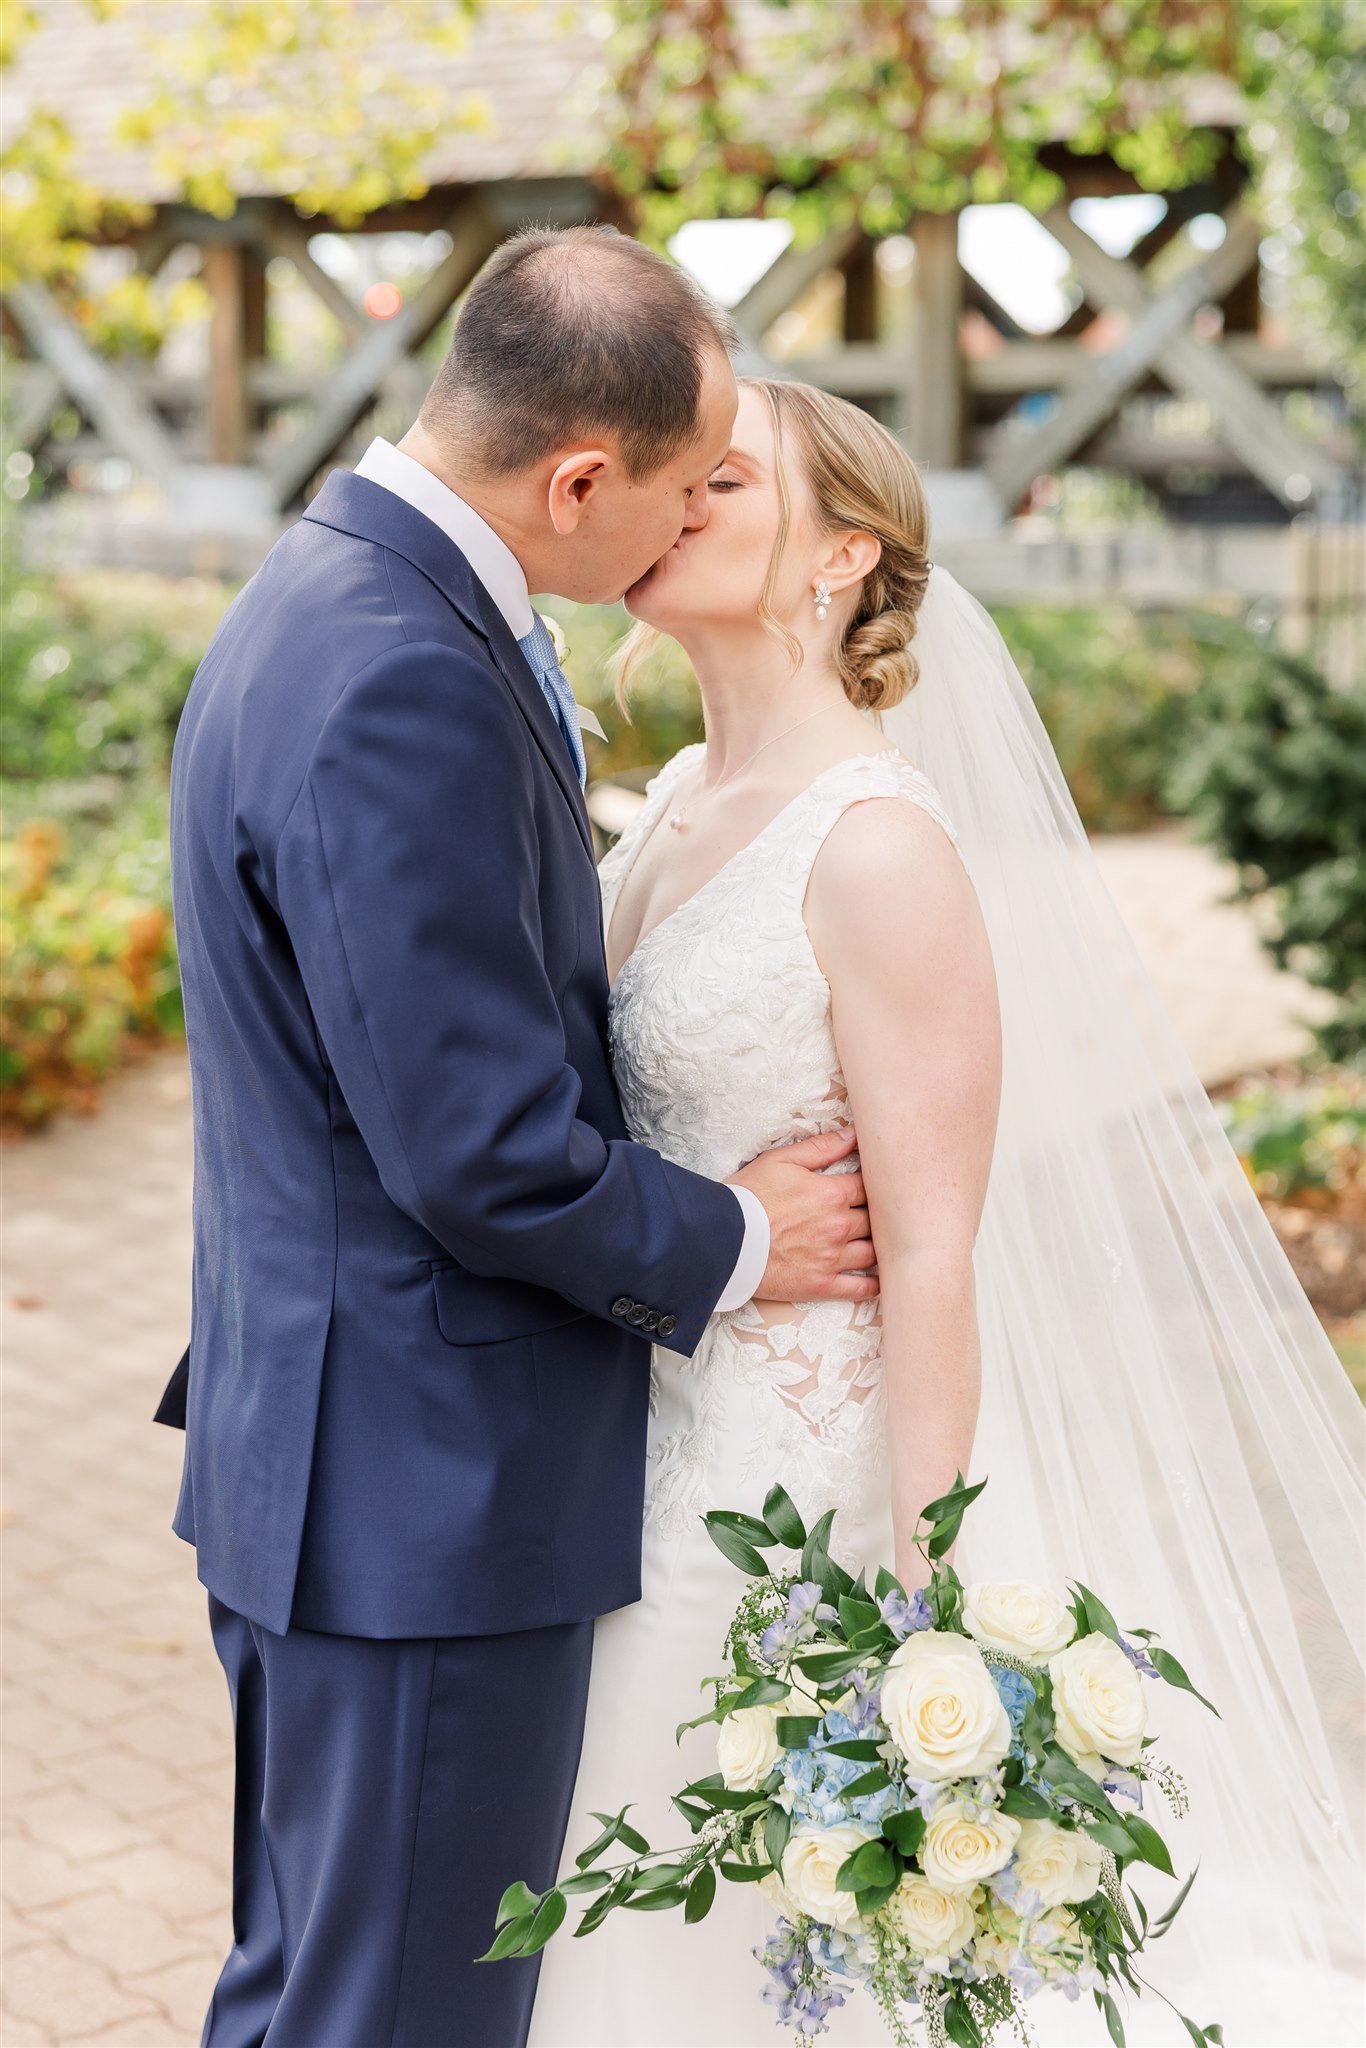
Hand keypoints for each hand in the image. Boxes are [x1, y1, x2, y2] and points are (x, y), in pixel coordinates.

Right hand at [727, 1125, 876, 1303]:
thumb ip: (821, 1148)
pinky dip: (873, 1285)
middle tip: (885, 1213)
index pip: (870, 1186)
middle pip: (876, 1220)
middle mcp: (838, 1226)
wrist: (722, 1239)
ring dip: (880, 1246)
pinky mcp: (822, 1284)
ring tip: (884, 1242)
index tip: (878, 1185)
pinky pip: (859, 1288)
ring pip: (873, 1252)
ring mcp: (832, 1258)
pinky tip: (879, 1279)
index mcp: (831, 1194)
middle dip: (880, 1215)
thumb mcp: (781, 1160)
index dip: (877, 1185)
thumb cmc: (748, 1197)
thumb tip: (853, 1135)